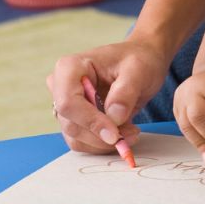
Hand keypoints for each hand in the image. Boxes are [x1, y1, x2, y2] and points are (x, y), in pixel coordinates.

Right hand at [46, 39, 169, 154]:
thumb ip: (126, 92)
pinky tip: (124, 133)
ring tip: (132, 132)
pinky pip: (84, 141)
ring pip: (76, 138)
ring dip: (104, 143)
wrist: (142, 61)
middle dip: (101, 136)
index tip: (114, 134)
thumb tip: (114, 118)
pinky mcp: (77, 120)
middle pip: (71, 124)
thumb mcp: (138, 70)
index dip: (90, 121)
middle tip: (131, 135)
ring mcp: (68, 106)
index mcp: (69, 68)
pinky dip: (104, 144)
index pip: (68, 103)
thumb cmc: (138, 59)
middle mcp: (61, 87)